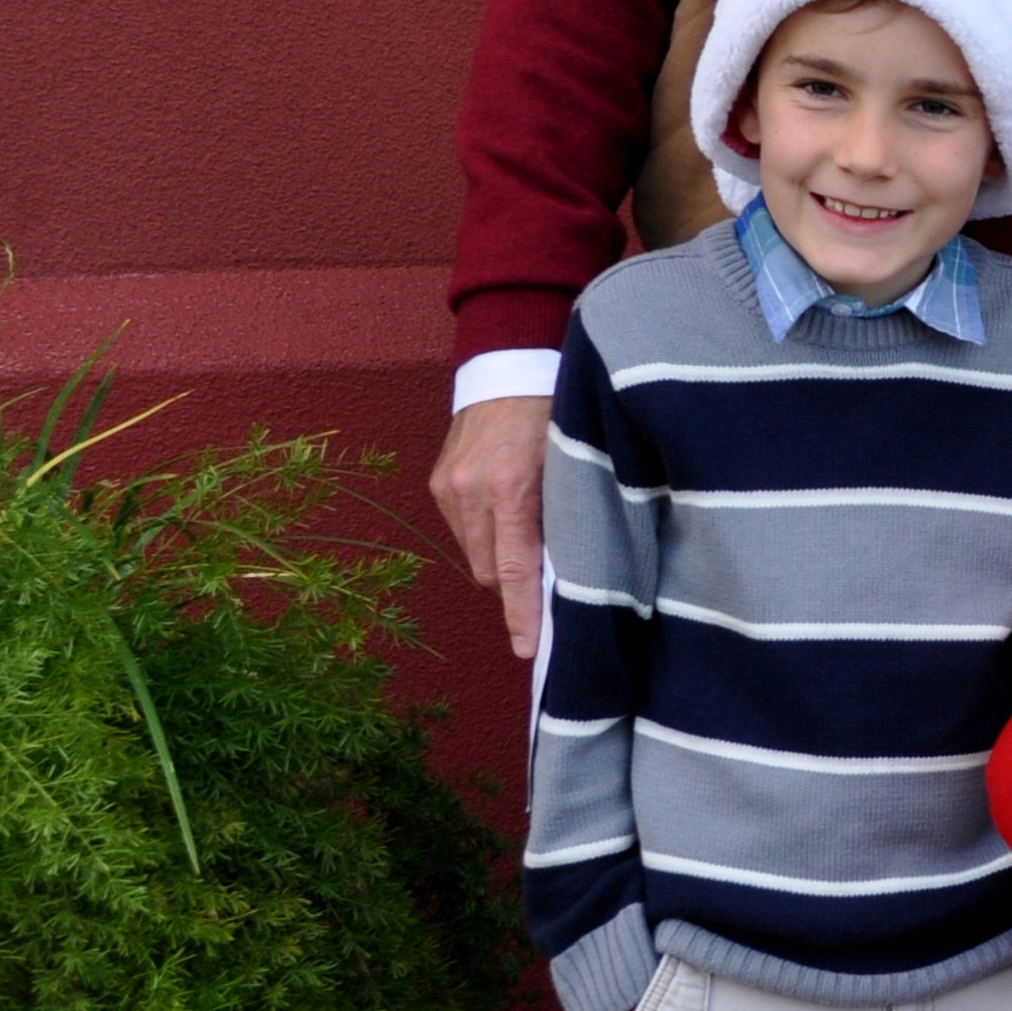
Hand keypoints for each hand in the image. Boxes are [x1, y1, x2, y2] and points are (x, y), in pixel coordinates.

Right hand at [428, 396, 549, 660]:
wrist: (509, 361)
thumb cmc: (557, 410)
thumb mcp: (573, 463)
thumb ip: (568, 517)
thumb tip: (570, 574)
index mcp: (510, 487)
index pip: (516, 570)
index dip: (523, 614)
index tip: (528, 649)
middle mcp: (470, 490)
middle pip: (491, 572)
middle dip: (517, 587)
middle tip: (551, 582)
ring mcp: (448, 487)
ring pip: (475, 556)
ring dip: (501, 562)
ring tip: (531, 542)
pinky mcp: (438, 482)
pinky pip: (463, 532)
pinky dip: (487, 537)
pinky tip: (509, 518)